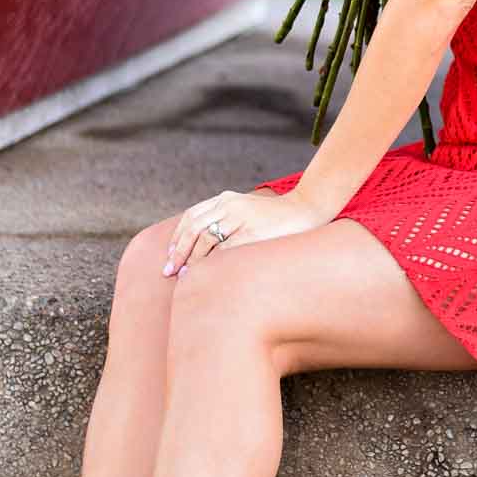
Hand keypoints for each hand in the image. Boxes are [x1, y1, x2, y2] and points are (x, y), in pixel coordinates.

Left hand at [162, 188, 330, 274]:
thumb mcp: (246, 211)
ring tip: (185, 277)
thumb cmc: (276, 217)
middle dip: (178, 252)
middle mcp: (229, 205)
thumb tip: (203, 248)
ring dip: (191, 260)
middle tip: (169, 272)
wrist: (307, 208)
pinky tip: (205, 275)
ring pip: (205, 238)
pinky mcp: (253, 231)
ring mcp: (241, 217)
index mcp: (225, 199)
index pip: (191, 217)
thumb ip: (226, 221)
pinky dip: (211, 262)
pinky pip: (225, 248)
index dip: (176, 239)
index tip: (169, 258)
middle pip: (193, 228)